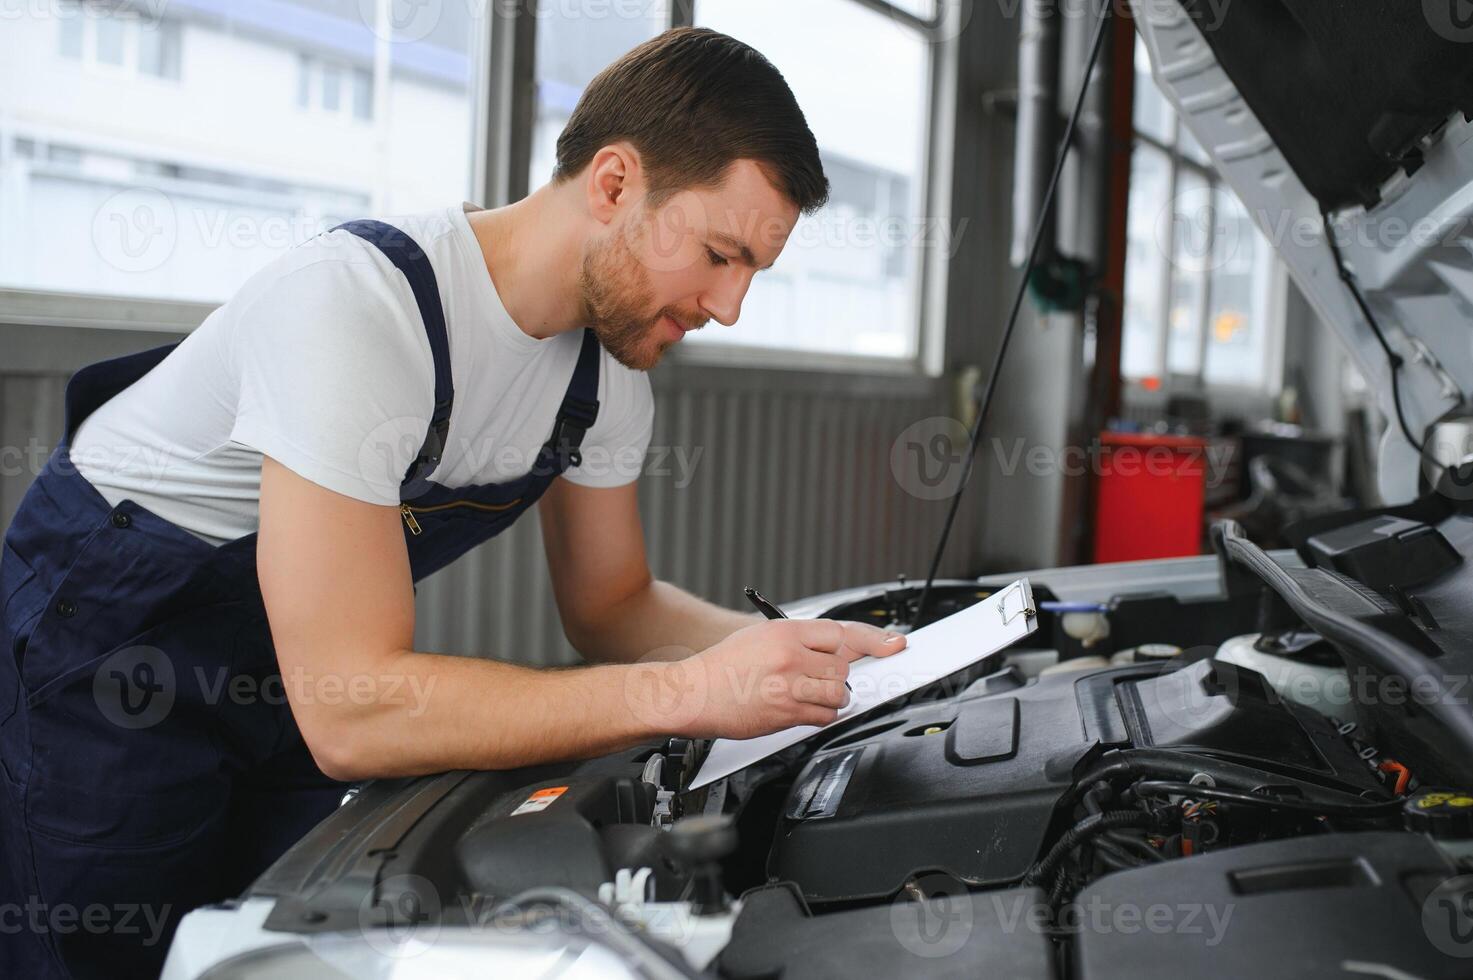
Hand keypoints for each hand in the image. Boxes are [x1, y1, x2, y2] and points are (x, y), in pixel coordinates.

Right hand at [671, 619, 905, 739]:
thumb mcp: (760, 637)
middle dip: (836, 675)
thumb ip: (798, 640)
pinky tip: (800, 709)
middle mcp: (789, 656)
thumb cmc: (721, 666)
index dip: (872, 640)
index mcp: (784, 631)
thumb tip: (836, 649)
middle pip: (843, 666)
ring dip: (831, 698)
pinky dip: (820, 716)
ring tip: (804, 694)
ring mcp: (788, 686)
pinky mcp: (785, 713)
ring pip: (839, 693)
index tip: (895, 645)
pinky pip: (824, 717)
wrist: (692, 692)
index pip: (842, 633)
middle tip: (816, 678)